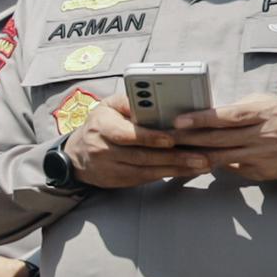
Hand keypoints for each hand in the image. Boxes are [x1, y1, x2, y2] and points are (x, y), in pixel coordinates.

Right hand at [62, 109, 210, 189]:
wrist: (75, 156)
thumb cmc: (98, 126)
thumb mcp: (107, 106)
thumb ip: (129, 101)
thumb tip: (154, 96)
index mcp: (102, 126)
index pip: (127, 134)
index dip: (150, 137)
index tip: (171, 139)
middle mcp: (104, 149)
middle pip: (142, 155)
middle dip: (174, 156)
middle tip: (201, 156)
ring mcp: (112, 168)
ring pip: (148, 170)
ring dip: (177, 168)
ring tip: (202, 164)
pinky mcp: (119, 180)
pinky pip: (147, 179)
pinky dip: (170, 174)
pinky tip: (188, 170)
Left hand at [165, 96, 276, 185]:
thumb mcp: (266, 103)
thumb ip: (239, 108)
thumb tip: (206, 112)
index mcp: (263, 113)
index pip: (227, 116)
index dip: (201, 119)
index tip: (179, 120)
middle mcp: (263, 135)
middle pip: (219, 139)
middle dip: (189, 139)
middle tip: (165, 137)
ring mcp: (262, 156)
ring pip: (221, 157)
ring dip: (195, 154)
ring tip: (174, 151)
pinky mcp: (261, 172)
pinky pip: (232, 168)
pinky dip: (213, 165)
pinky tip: (196, 162)